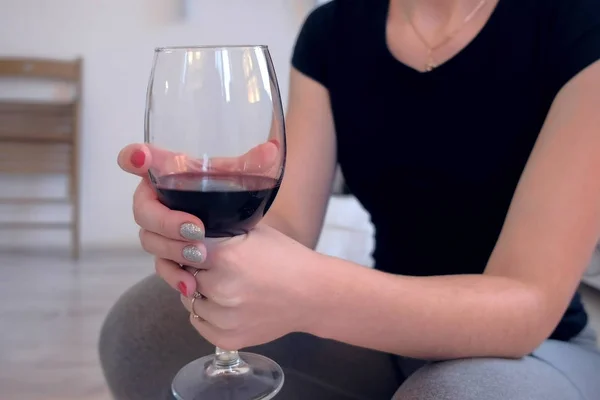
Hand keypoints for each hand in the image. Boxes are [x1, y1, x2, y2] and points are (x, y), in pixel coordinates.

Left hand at [163, 225, 319, 350]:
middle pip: (186, 276)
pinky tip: (224, 304)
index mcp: (224, 257)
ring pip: (190, 301)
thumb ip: (220, 232)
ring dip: (201, 293)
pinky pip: (199, 323)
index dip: (192, 249)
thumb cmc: (286, 258)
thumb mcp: (254, 232)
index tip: (202, 250)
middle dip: (198, 271)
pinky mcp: (228, 338)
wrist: (314, 294)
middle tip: (217, 269)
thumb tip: (190, 233)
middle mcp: (219, 289)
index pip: (185, 250)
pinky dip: (206, 314)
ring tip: (225, 287)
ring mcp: (224, 318)